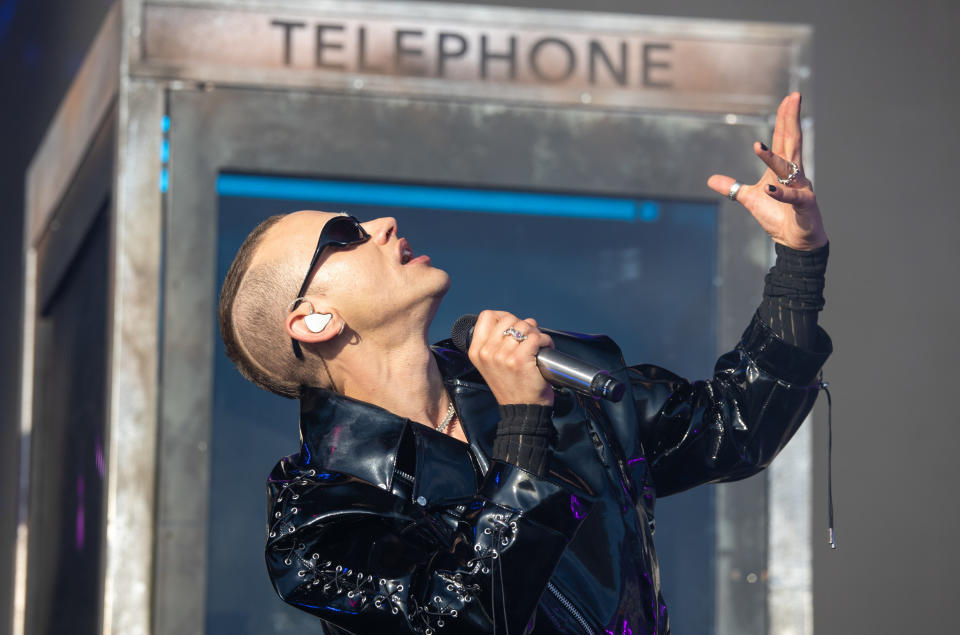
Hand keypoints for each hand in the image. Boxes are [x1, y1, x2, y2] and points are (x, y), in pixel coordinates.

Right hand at [467, 310, 554, 406]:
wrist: (522, 409)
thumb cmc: (511, 386)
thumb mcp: (491, 364)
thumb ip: (495, 341)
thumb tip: (516, 321)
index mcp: (476, 351)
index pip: (487, 316)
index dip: (504, 317)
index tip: (513, 327)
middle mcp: (487, 352)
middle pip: (509, 319)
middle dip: (523, 326)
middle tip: (528, 340)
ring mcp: (502, 356)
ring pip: (524, 326)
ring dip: (536, 333)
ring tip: (537, 346)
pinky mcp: (519, 359)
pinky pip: (536, 337)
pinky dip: (545, 341)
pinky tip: (544, 349)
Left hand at [707, 92, 827, 250]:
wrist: (794, 240)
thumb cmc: (778, 216)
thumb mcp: (750, 199)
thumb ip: (733, 188)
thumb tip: (712, 179)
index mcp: (783, 168)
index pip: (783, 139)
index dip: (784, 119)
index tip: (788, 98)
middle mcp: (795, 173)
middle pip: (792, 142)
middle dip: (791, 120)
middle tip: (794, 98)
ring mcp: (801, 188)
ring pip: (787, 168)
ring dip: (772, 158)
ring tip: (757, 147)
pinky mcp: (804, 205)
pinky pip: (792, 197)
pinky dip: (780, 193)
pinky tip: (768, 187)